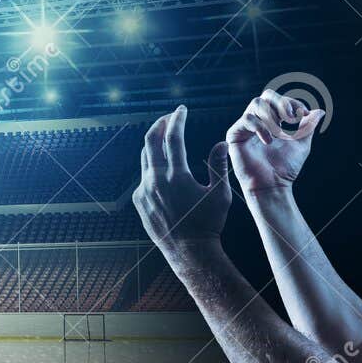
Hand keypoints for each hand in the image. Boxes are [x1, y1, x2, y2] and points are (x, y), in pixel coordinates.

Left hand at [132, 105, 231, 254]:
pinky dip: (153, 167)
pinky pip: (144, 177)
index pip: (173, 137)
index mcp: (177, 176)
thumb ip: (219, 166)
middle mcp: (156, 181)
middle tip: (170, 117)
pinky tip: (164, 167)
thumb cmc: (208, 224)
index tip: (181, 109)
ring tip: (166, 138)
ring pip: (145, 158)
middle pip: (151, 141)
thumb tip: (222, 142)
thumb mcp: (219, 194)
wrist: (189, 252)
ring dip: (155, 145)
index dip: (177, 119)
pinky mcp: (140, 201)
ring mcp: (144, 191)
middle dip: (160, 125)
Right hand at [226, 90, 325, 196]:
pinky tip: (268, 140)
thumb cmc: (285, 168)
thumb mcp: (301, 144)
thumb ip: (308, 126)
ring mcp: (246, 128)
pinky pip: (246, 119)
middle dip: (281, 103)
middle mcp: (259, 121)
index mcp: (273, 121)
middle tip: (290, 116)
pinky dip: (260, 126)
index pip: (281, 101)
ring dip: (271, 114)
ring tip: (278, 132)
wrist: (273, 186)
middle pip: (266, 96)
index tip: (304, 114)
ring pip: (256, 103)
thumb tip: (320, 111)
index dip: (293, 103)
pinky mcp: (235, 136)